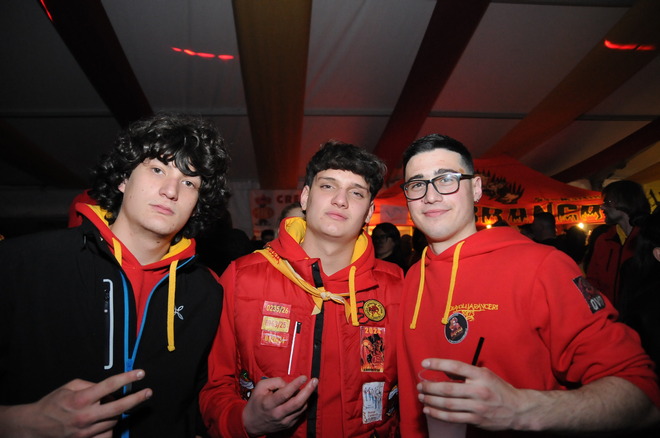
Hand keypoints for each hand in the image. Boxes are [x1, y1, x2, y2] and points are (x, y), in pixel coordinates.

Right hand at [1, 370, 151, 437]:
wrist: (35, 426)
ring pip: (114, 420)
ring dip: (118, 411)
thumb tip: (110, 387)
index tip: (140, 373)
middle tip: (148, 392)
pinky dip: (110, 425)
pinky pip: (107, 433)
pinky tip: (107, 420)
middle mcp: (85, 416)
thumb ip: (91, 385)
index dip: (127, 378)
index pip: (109, 386)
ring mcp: (86, 431)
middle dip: (137, 398)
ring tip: (110, 405)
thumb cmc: (53, 403)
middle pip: (119, 407)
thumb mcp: (70, 387)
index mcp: (81, 399)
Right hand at [242, 375, 317, 436]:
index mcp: (269, 404)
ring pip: (301, 408)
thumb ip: (275, 382)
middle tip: (315, 381)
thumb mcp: (260, 387)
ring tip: (310, 386)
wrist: (251, 423)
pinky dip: (304, 404)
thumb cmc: (257, 402)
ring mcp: (284, 421)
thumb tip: (289, 383)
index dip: (295, 384)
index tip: (304, 377)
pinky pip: (300, 413)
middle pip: (297, 403)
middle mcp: (278, 414)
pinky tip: (304, 397)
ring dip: (308, 396)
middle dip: (308, 391)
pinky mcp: (288, 425)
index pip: (285, 394)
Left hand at [417, 358, 530, 430]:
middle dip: (429, 387)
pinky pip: (452, 417)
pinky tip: (428, 410)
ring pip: (447, 404)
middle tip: (420, 385)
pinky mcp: (475, 419)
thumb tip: (444, 370)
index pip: (455, 367)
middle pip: (447, 388)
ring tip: (421, 397)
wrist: (518, 410)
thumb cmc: (499, 389)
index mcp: (480, 375)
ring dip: (430, 400)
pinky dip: (437, 414)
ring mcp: (477, 406)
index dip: (438, 364)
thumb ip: (466, 373)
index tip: (425, 363)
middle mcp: (478, 390)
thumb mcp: (485, 375)